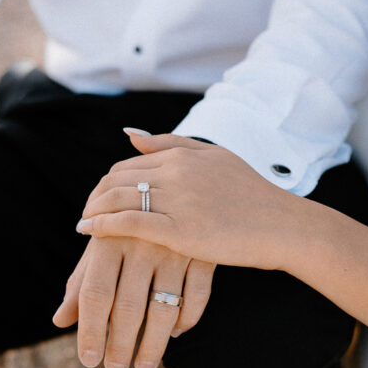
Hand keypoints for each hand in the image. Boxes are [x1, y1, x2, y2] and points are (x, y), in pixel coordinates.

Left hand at [52, 235, 213, 367]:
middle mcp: (141, 243)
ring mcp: (176, 248)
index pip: (95, 295)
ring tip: (144, 367)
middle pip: (128, 307)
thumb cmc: (128, 226)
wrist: (174, 187)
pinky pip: (197, 296)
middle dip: (120, 346)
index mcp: (109, 239)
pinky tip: (175, 333)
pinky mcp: (204, 252)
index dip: (90, 332)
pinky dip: (187, 320)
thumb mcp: (103, 246)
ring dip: (153, 345)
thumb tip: (60, 321)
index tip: (89, 361)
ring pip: (164, 309)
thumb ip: (81, 282)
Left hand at [77, 132, 308, 269]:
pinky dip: (103, 225)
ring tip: (83, 225)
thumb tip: (130, 135)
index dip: (108, 182)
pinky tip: (89, 233)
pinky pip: (129, 222)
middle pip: (117, 179)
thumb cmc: (253, 196)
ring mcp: (178, 200)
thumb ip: (172, 145)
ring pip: (118, 198)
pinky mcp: (180, 230)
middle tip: (86, 213)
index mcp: (184, 155)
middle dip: (95, 196)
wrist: (284, 226)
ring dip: (93, 210)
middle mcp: (177, 172)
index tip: (100, 199)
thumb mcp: (215, 158)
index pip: (128, 163)